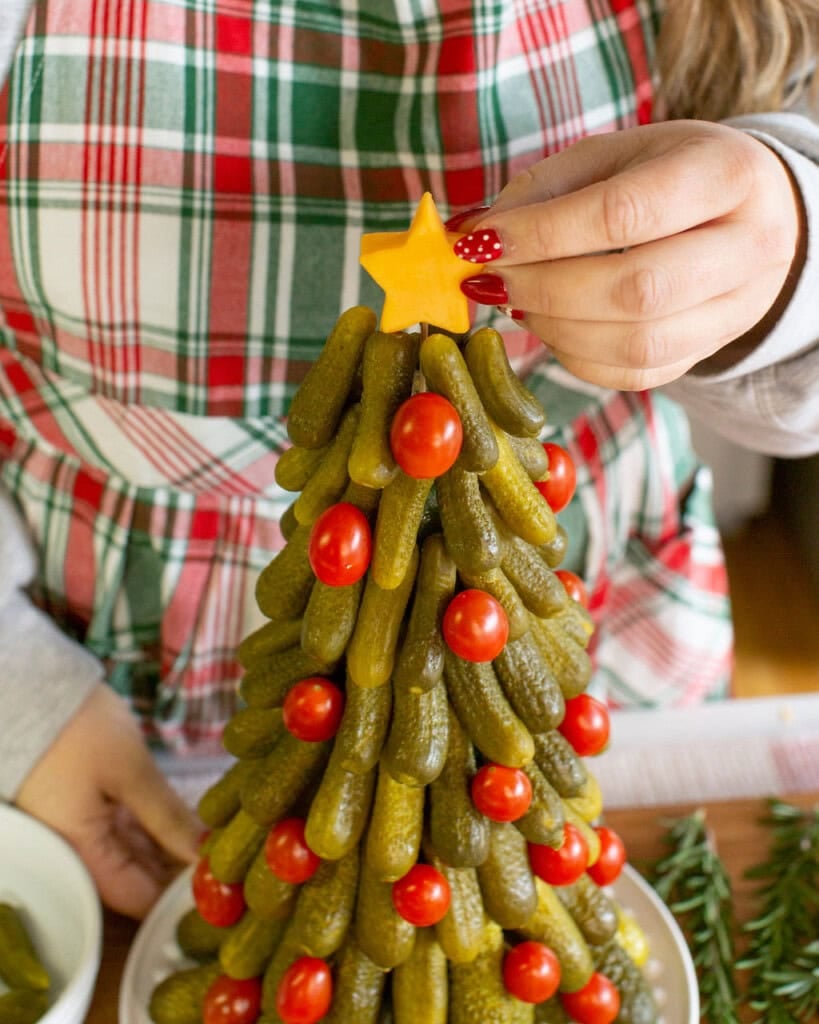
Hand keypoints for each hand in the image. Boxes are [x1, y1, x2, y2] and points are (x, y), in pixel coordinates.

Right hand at [15, 684, 201, 918]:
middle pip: (139, 880)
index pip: (139, 900)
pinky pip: (127, 831)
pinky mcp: (89, 808)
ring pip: (137, 854)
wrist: (32, 691)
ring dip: (173, 849)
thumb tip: (205, 852)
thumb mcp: (131, 772)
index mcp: (83, 855)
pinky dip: (156, 829)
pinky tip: (191, 823)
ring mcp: (85, 830)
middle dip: (183, 871)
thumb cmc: (76, 732)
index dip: (181, 897)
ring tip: (220, 840)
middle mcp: (80, 853)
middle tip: (232, 858)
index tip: (224, 881)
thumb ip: (168, 817)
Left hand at [454, 120, 803, 389]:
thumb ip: (542, 192)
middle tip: (488, 278)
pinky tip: (550, 324)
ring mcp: (737, 310)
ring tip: (515, 300)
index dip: (541, 234)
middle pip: (636, 289)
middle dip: (543, 288)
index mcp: (728, 174)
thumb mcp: (613, 156)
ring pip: (637, 343)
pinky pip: (635, 373)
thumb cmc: (668, 174)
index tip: (478, 241)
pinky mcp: (709, 351)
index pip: (624, 214)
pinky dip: (576, 355)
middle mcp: (749, 246)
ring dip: (554, 328)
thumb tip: (469, 236)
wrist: (754, 213)